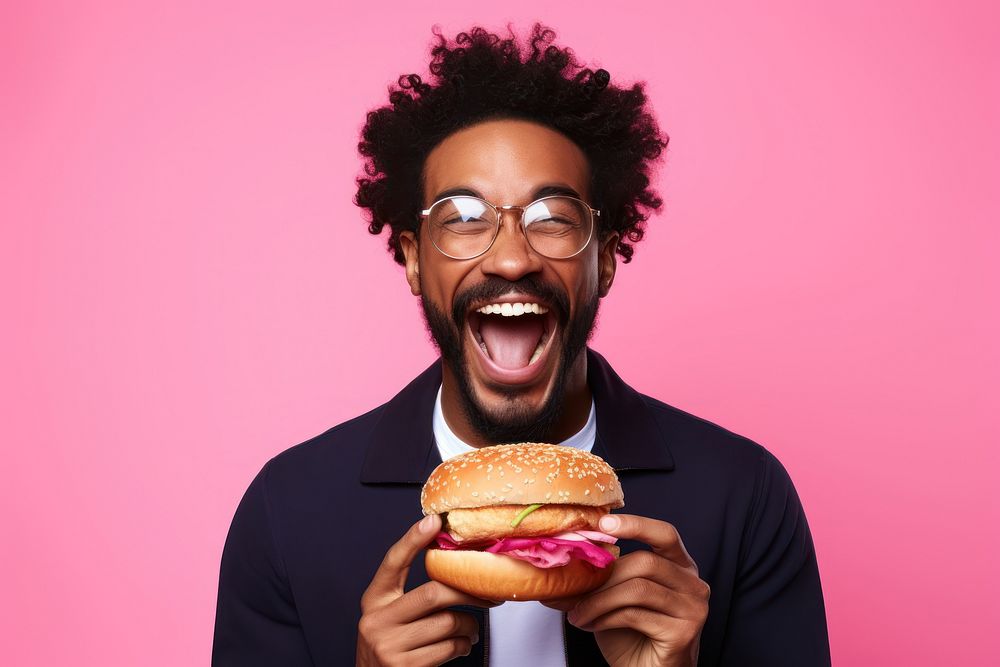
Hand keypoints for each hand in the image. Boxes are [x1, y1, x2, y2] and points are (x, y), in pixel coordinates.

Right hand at [357, 514, 499, 665]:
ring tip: (471, 628)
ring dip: (469, 626)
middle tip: (488, 595)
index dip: (412, 540)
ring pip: (448, 622)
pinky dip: (463, 645)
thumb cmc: (390, 648)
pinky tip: (461, 645)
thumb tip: (450, 567)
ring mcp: (390, 645)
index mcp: (374, 601)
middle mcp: (377, 621)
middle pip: (433, 593)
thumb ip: (410, 597)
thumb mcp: (390, 618)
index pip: (393, 563)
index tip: (433, 521)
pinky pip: (450, 647)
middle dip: (468, 593)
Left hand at [543, 514, 709, 666]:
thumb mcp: (612, 596)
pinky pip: (635, 614)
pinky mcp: (684, 632)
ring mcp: (693, 608)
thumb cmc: (632, 634)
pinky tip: (591, 625)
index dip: (636, 524)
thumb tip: (556, 558)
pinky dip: (605, 617)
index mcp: (680, 566)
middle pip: (645, 562)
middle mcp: (694, 584)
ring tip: (578, 614)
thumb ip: (596, 575)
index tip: (604, 524)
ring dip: (598, 600)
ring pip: (637, 589)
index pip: (665, 533)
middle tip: (575, 590)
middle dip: (604, 576)